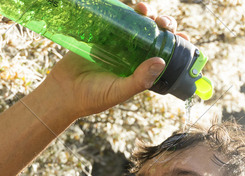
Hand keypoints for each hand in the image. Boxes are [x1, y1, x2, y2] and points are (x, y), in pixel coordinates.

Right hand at [41, 2, 186, 118]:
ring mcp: (118, 44)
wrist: (62, 92)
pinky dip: (125, 11)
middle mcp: (133, 56)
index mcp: (141, 71)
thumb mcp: (119, 91)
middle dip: (162, 25)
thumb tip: (161, 61)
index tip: (182, 37)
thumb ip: (139, 80)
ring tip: (143, 9)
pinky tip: (130, 7)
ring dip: (145, 14)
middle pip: (154, 35)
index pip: (165, 55)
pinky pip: (117, 20)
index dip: (175, 45)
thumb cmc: (93, 98)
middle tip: (161, 23)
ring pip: (138, 24)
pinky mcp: (102, 35)